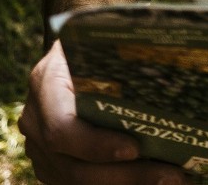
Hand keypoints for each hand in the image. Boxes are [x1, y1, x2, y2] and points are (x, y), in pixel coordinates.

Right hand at [19, 43, 186, 184]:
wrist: (76, 49)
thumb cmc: (96, 40)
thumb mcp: (100, 36)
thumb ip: (122, 50)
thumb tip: (171, 56)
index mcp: (45, 83)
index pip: (63, 128)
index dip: (96, 145)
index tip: (135, 148)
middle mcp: (36, 122)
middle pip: (75, 167)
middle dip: (126, 176)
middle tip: (172, 175)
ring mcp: (41, 149)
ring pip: (80, 182)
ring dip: (128, 184)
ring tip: (171, 179)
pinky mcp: (54, 166)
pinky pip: (83, 183)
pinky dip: (119, 183)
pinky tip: (152, 178)